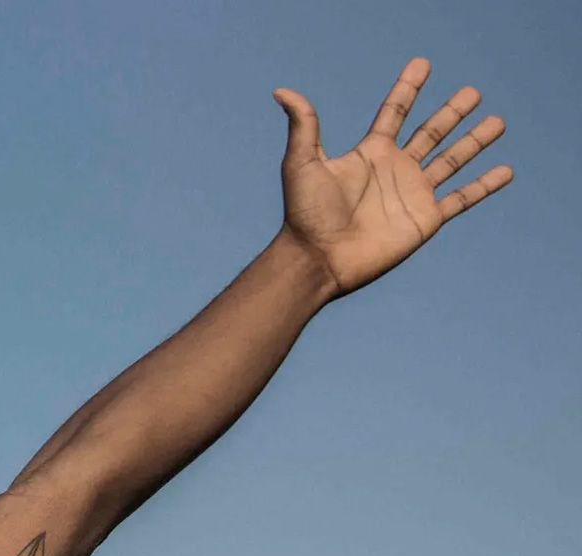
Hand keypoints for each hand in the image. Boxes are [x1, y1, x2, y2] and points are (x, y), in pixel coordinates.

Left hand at [272, 57, 512, 301]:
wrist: (319, 258)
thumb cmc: (305, 213)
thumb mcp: (301, 163)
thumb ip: (303, 126)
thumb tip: (282, 90)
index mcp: (370, 153)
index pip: (395, 112)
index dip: (408, 88)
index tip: (422, 64)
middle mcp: (395, 169)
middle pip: (431, 132)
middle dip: (452, 112)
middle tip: (473, 92)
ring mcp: (413, 193)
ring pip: (452, 160)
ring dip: (474, 141)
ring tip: (497, 122)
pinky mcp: (425, 219)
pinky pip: (462, 198)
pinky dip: (484, 185)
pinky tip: (505, 171)